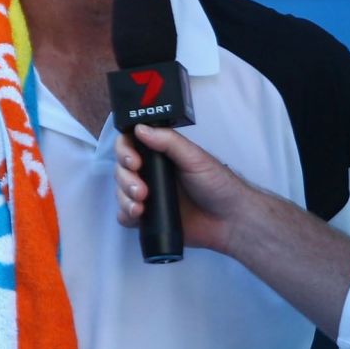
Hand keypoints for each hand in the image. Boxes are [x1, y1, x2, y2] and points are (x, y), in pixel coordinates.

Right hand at [113, 125, 247, 255]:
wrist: (229, 220)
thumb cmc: (217, 185)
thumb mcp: (194, 157)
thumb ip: (169, 142)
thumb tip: (140, 129)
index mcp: (160, 155)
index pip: (131, 145)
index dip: (125, 151)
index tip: (133, 161)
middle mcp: (151, 173)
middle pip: (121, 169)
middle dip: (125, 178)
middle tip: (141, 189)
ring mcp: (148, 196)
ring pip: (120, 192)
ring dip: (124, 197)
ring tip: (140, 205)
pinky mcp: (148, 218)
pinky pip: (125, 216)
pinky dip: (126, 214)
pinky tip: (138, 214)